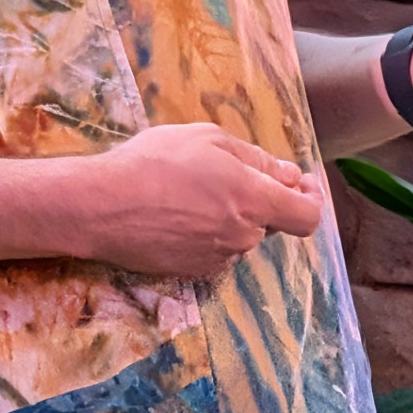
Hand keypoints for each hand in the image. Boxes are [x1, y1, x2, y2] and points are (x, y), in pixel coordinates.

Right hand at [75, 123, 323, 279]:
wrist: (101, 206)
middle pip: (269, 222)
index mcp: (255, 201)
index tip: (303, 186)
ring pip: (240, 237)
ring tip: (188, 194)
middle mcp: (244, 236)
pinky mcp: (194, 272)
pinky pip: (215, 251)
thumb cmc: (154, 162)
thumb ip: (257, 159)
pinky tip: (175, 216)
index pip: (308, 216)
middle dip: (258, 201)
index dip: (311, 200)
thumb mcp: (208, 139)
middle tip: (225, 176)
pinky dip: (206, 234)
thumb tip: (289, 175)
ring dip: (229, 218)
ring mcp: (219, 258)